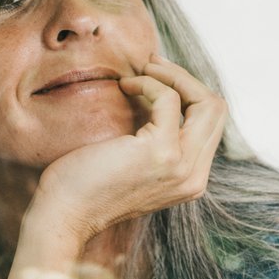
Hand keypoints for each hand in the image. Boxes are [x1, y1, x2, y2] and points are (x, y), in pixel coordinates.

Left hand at [23, 55, 227, 247]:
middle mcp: (193, 176)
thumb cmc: (84, 187)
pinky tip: (125, 86)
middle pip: (215, 110)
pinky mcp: (161, 151)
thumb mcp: (131, 165)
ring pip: (205, 102)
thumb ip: (152, 143)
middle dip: (185, 79)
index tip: (155, 77)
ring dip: (171, 76)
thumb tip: (156, 99)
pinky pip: (169, 99)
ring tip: (141, 71)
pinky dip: (149, 84)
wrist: (63, 213)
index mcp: (189, 179)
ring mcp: (181, 166)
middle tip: (151, 64)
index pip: (209, 125)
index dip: (187, 94)